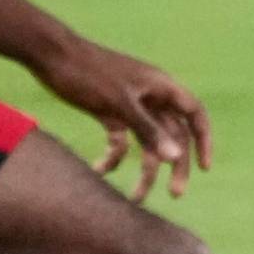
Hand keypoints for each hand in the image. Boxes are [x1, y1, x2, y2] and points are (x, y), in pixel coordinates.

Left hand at [33, 35, 211, 202]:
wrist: (49, 55)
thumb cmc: (87, 72)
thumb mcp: (119, 103)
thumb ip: (148, 130)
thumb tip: (176, 158)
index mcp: (160, 86)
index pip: (194, 113)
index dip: (204, 139)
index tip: (203, 167)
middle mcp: (149, 96)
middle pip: (173, 134)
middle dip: (175, 164)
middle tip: (176, 194)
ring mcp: (129, 105)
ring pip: (147, 142)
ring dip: (144, 169)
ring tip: (135, 198)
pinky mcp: (108, 112)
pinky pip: (121, 140)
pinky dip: (114, 156)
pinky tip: (99, 170)